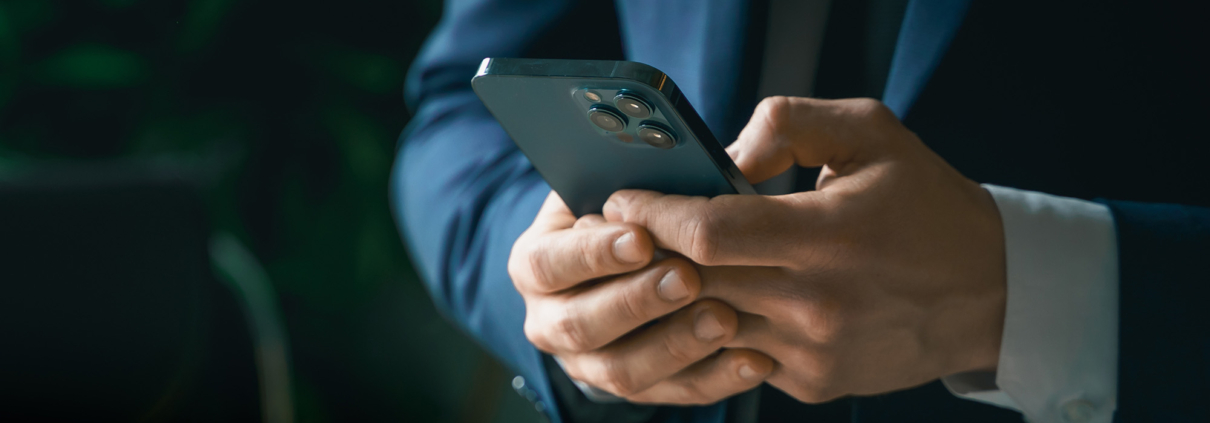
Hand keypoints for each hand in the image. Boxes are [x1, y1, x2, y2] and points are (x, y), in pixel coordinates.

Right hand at [508, 192, 774, 403]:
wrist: (632, 265)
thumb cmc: (631, 212)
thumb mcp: (623, 184)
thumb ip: (656, 171)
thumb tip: (711, 148)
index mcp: (537, 262)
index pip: (547, 263)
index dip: (591, 253)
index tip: (640, 236)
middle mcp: (551, 319)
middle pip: (580, 324)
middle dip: (637, 301)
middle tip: (688, 277)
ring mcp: (590, 363)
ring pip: (625, 370)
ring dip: (676, 344)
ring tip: (725, 318)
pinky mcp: (639, 388)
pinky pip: (676, 392)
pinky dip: (717, 377)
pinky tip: (754, 357)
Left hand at [603, 97, 1006, 402]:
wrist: (988, 293)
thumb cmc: (925, 204)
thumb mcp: (871, 133)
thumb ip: (790, 124)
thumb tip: (723, 158)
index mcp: (829, 235)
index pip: (708, 232)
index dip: (654, 215)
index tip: (623, 200)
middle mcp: (817, 302)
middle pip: (695, 282)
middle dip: (649, 255)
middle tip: (626, 231)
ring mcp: (812, 352)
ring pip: (707, 325)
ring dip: (676, 296)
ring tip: (661, 264)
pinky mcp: (811, 383)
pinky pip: (737, 355)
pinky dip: (717, 327)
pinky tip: (715, 299)